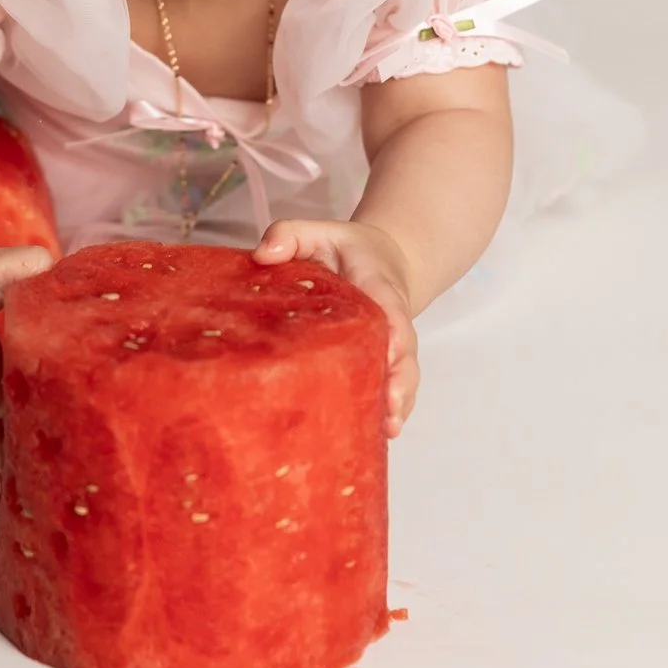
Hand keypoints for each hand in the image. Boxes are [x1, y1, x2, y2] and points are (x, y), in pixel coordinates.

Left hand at [253, 219, 420, 438]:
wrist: (382, 261)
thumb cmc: (345, 249)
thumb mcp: (319, 231)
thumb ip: (291, 234)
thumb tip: (262, 255)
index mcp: (378, 288)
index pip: (391, 311)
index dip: (394, 334)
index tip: (392, 354)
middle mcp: (392, 322)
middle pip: (405, 355)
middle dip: (400, 382)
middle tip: (391, 409)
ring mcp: (392, 348)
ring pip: (403, 378)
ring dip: (398, 404)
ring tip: (388, 430)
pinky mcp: (384, 364)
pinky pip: (392, 388)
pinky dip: (389, 411)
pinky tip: (378, 436)